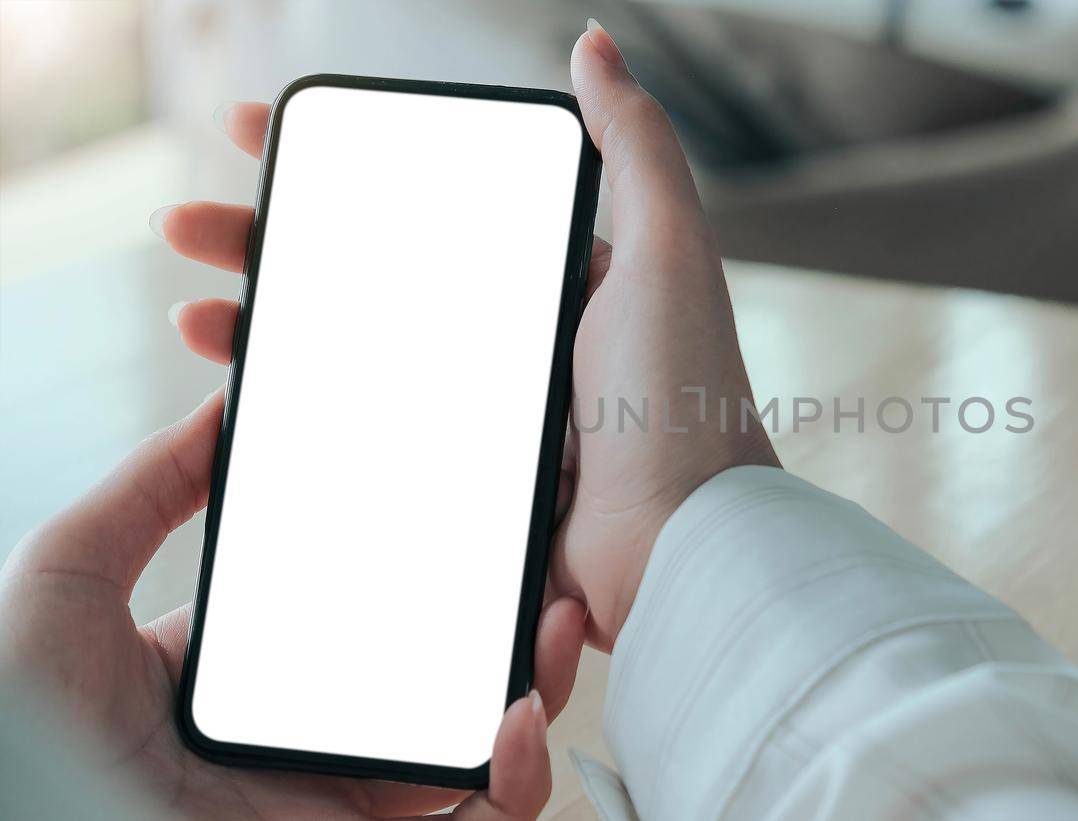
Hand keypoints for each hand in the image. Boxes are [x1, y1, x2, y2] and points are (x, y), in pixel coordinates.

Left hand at [0, 390, 586, 818]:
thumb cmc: (21, 734)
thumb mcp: (67, 580)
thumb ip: (142, 491)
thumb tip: (220, 409)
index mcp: (258, 679)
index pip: (371, 616)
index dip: (438, 566)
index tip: (477, 507)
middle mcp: (312, 743)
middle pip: (447, 675)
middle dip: (515, 620)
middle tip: (544, 560)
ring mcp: (347, 803)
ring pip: (484, 744)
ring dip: (542, 683)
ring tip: (559, 621)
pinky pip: (484, 818)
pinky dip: (521, 772)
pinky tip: (517, 713)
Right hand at [160, 24, 777, 649]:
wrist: (681, 548)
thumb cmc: (680, 398)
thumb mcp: (665, 251)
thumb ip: (636, 146)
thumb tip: (594, 43)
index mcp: (560, 278)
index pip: (434, 204)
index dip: (346, 171)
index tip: (260, 140)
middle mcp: (520, 341)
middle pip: (375, 279)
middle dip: (274, 245)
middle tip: (191, 226)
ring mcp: (488, 415)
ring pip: (357, 358)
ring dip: (269, 329)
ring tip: (197, 315)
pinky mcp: (466, 482)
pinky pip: (370, 439)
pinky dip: (304, 416)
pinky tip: (243, 402)